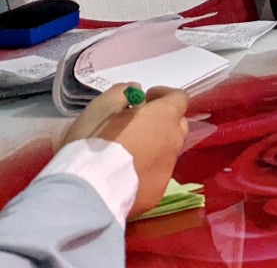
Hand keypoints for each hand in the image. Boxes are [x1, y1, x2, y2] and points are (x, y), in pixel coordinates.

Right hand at [62, 83, 190, 218]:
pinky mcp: (157, 194)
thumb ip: (122, 92)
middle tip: (137, 125)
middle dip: (161, 121)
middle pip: (177, 125)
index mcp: (164, 117)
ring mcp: (167, 170)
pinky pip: (156, 176)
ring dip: (153, 147)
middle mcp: (173, 142)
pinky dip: (146, 171)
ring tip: (127, 153)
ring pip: (167, 152)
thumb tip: (135, 92)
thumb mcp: (100, 107)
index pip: (179, 98)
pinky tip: (125, 176)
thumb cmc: (94, 143)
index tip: (145, 99)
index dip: (163, 95)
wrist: (87, 193)